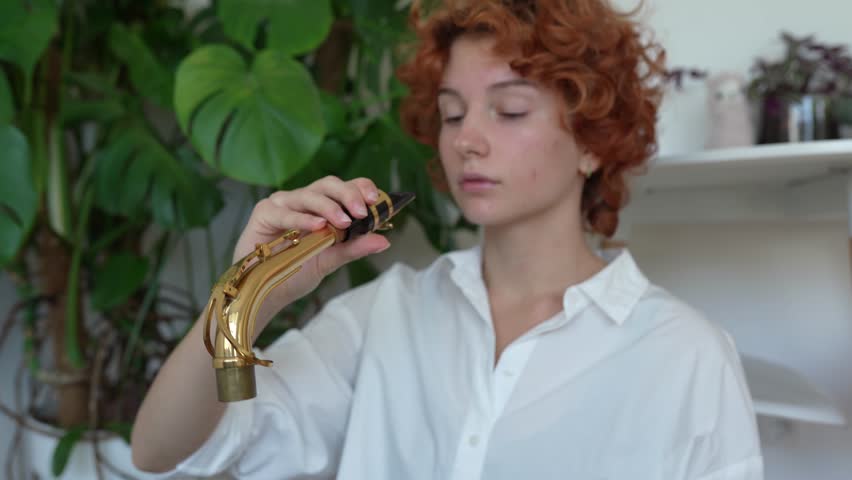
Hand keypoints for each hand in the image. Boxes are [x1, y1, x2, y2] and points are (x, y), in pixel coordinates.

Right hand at [232, 176, 390, 314]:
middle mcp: (303, 200)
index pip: (344, 187)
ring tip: (343, 222)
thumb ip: (354, 248)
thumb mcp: (331, 260)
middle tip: (361, 212)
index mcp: (322, 207)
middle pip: (328, 185)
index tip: (375, 199)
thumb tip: (384, 241)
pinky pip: (285, 211)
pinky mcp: (264, 212)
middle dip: (348, 194)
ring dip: (329, 206)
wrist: (266, 292)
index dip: (360, 188)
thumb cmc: (295, 272)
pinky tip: (317, 226)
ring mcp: (283, 203)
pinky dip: (303, 218)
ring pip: (310, 194)